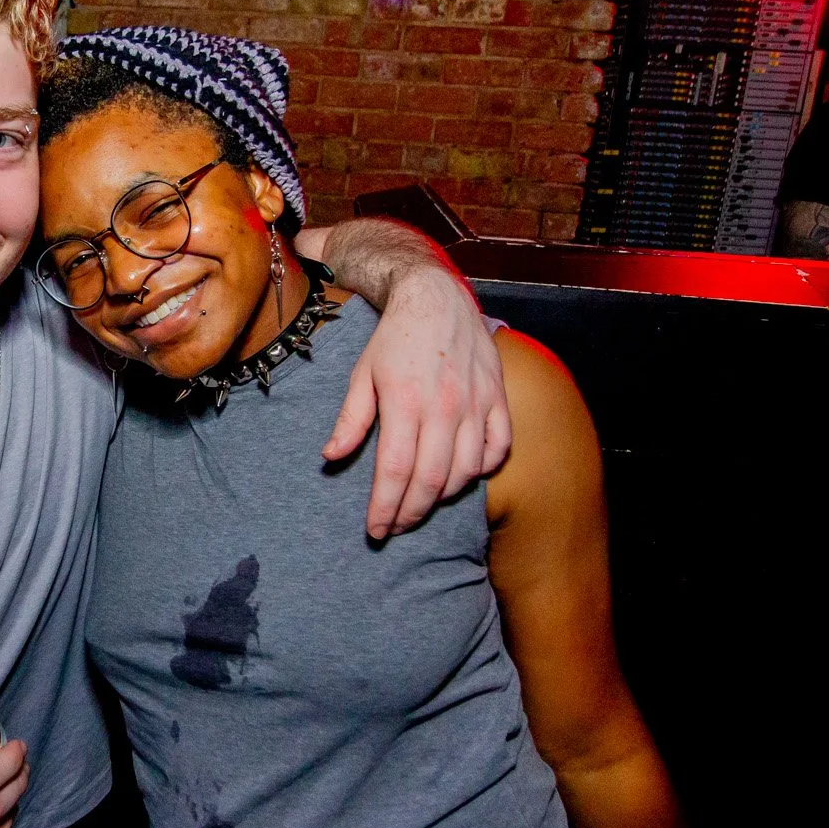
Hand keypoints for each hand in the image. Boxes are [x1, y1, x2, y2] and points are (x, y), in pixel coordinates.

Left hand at [325, 269, 510, 537]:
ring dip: (443, 496)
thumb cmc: (393, 339)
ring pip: (465, 471)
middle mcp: (444, 406)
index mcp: (404, 401)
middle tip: (396, 526)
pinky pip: (498, 448)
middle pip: (430, 480)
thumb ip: (350, 420)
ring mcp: (475, 403)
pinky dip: (481, 470)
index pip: (396, 471)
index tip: (376, 530)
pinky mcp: (498, 398)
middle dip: (411, 513)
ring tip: (422, 503)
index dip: (385, 507)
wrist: (436, 297)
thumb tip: (330, 458)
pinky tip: (462, 475)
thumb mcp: (362, 375)